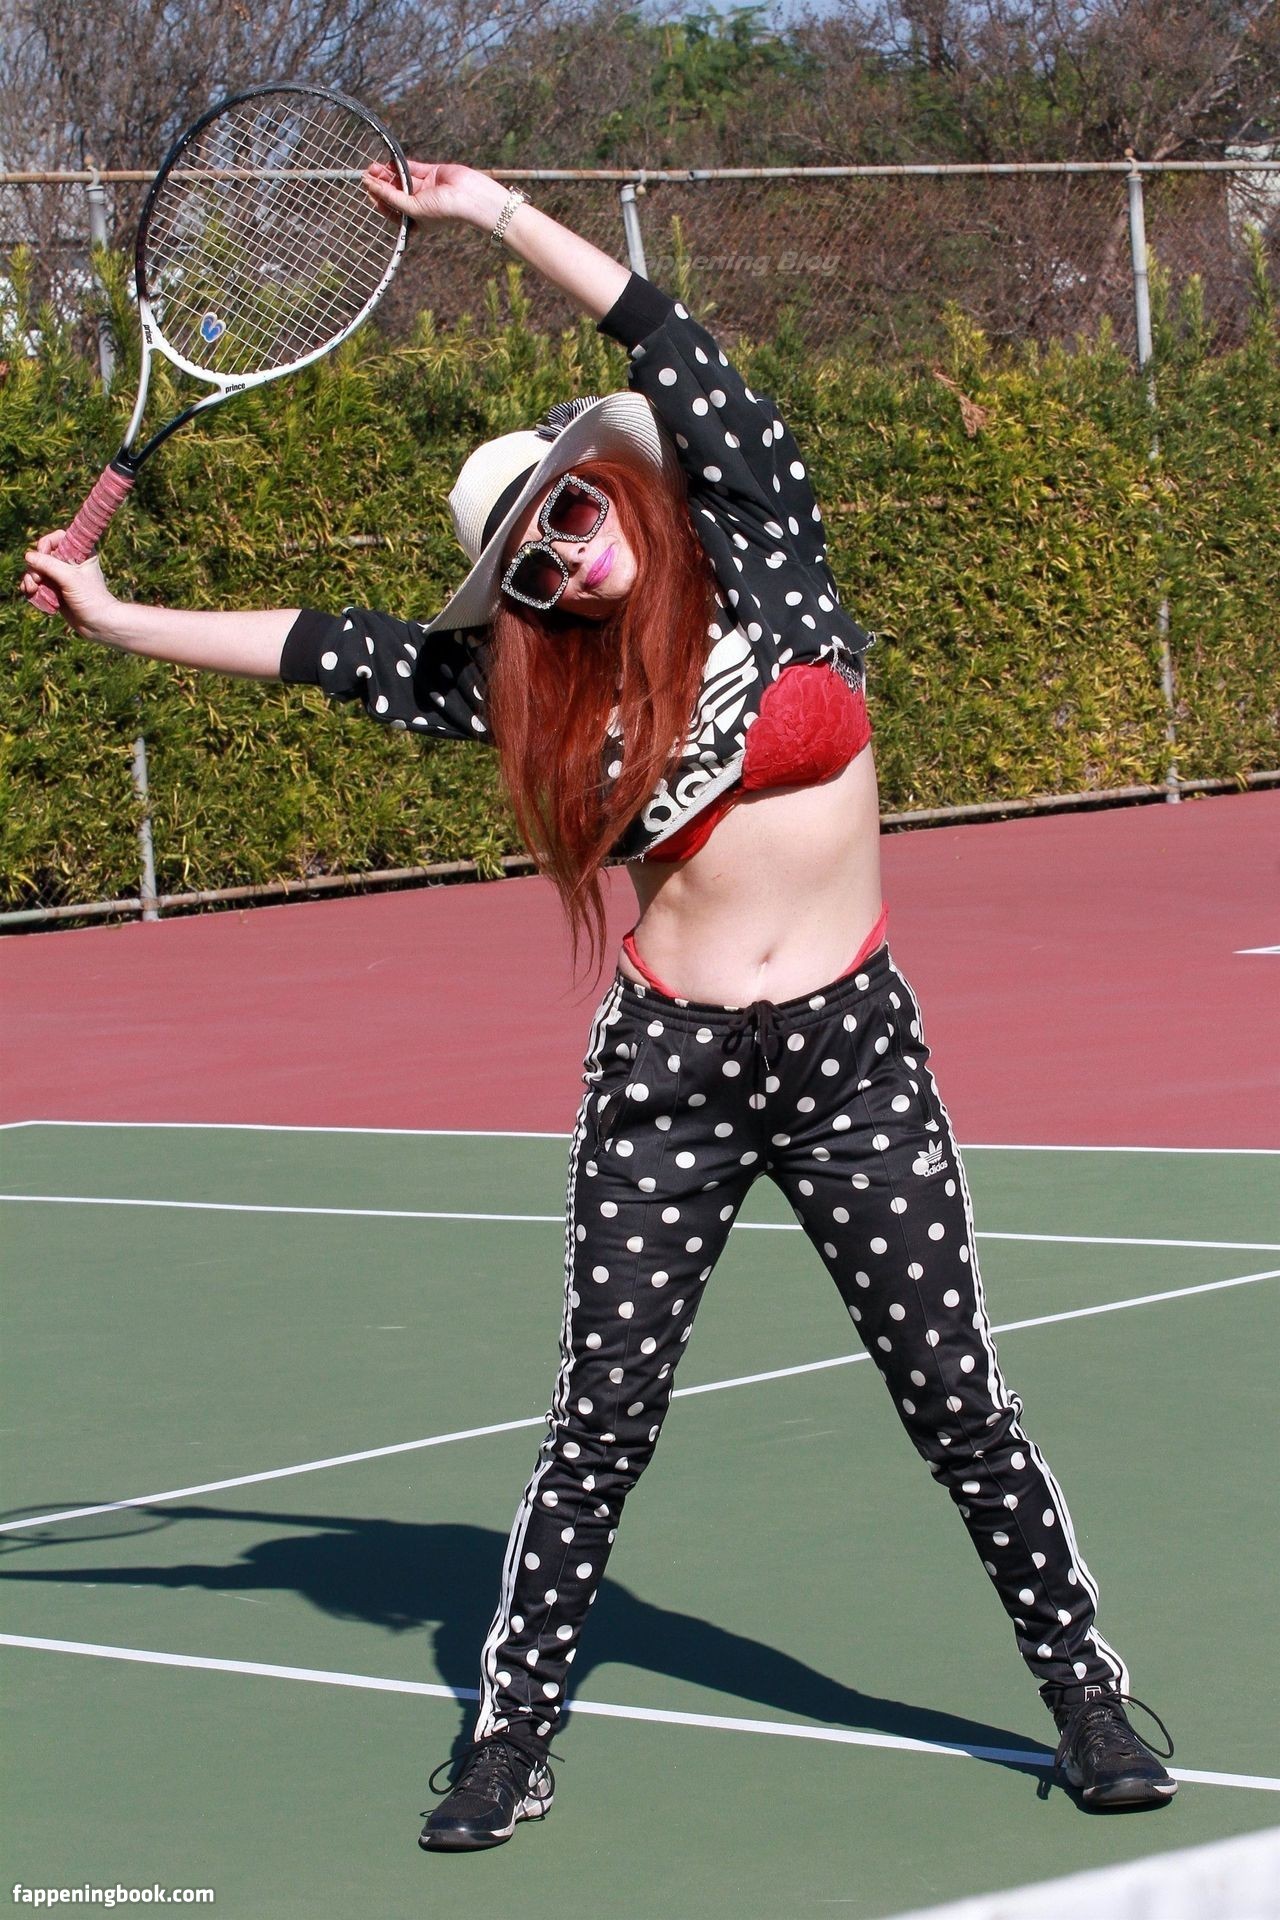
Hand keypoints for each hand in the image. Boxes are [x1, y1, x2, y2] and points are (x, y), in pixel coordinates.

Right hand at [21, 531, 123, 640]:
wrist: (99, 625)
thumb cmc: (91, 599)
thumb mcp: (70, 578)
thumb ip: (49, 565)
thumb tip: (28, 556)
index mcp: (80, 553)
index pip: (57, 538)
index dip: (46, 544)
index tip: (43, 554)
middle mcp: (69, 563)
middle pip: (43, 555)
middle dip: (35, 567)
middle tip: (37, 580)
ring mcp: (61, 577)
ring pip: (37, 571)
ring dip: (30, 579)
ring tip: (32, 590)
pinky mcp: (55, 591)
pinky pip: (37, 585)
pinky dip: (32, 589)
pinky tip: (30, 594)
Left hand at [362, 159, 506, 231]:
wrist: (470, 197)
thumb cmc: (444, 211)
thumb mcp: (413, 208)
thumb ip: (392, 197)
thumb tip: (372, 185)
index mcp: (416, 220)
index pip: (392, 210)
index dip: (378, 199)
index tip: (367, 187)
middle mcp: (420, 205)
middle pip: (395, 193)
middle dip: (381, 183)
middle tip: (367, 173)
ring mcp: (426, 189)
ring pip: (402, 180)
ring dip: (388, 173)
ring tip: (373, 166)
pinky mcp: (432, 174)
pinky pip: (413, 169)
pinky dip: (401, 165)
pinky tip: (388, 162)